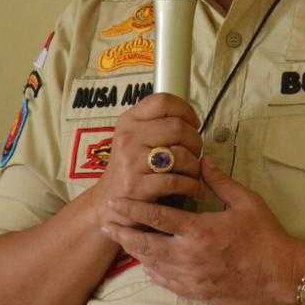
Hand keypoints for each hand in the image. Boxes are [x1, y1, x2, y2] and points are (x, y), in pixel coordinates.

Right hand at [90, 93, 204, 227]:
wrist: (108, 202)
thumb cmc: (129, 169)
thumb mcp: (134, 139)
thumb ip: (157, 125)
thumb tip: (191, 120)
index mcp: (129, 121)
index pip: (163, 101)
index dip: (186, 110)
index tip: (193, 124)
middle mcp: (128, 137)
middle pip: (178, 127)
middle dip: (196, 142)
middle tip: (196, 153)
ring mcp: (131, 161)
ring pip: (181, 154)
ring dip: (196, 166)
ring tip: (193, 173)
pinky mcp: (137, 186)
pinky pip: (177, 181)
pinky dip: (192, 186)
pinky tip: (193, 189)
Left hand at [101, 158, 304, 304]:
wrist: (283, 276)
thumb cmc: (266, 237)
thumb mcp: (246, 202)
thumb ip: (219, 181)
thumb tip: (202, 161)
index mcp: (199, 231)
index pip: (156, 218)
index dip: (132, 208)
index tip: (115, 202)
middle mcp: (190, 256)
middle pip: (145, 244)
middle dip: (123, 232)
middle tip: (105, 224)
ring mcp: (192, 278)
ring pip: (152, 265)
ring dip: (135, 252)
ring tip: (121, 240)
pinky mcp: (198, 293)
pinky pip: (166, 283)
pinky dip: (152, 272)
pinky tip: (146, 264)